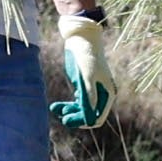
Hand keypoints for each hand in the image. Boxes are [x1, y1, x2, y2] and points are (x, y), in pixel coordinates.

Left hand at [50, 14, 115, 130]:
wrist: (81, 39)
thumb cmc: (86, 56)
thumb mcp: (87, 77)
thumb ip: (89, 98)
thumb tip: (90, 119)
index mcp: (107, 94)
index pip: (98, 117)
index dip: (84, 121)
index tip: (69, 119)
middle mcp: (101, 95)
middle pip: (89, 115)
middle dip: (75, 117)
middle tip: (61, 118)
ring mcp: (92, 91)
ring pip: (81, 109)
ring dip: (69, 111)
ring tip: (54, 108)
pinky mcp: (83, 86)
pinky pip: (76, 101)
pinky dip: (67, 105)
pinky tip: (56, 105)